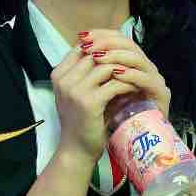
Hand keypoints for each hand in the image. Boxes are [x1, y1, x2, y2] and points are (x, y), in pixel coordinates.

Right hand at [51, 43, 136, 162]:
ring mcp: (74, 90)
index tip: (120, 51)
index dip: (103, 46)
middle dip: (116, 55)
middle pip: (94, 53)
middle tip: (134, 60)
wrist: (76, 149)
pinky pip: (114, 84)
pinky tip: (135, 88)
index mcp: (58, 74)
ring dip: (124, 69)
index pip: (82, 46)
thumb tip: (104, 48)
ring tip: (136, 73)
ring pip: (106, 66)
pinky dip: (127, 84)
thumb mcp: (76, 92)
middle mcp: (63, 79)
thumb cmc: (80, 119)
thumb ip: (84, 72)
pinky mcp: (89, 102)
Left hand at [78, 30, 170, 118]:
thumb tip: (78, 49)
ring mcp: (156, 81)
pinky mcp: (162, 95)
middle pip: (129, 44)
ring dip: (117, 56)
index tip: (82, 37)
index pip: (120, 39)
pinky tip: (115, 74)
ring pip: (138, 59)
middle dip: (107, 43)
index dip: (102, 35)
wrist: (128, 145)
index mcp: (133, 65)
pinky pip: (145, 79)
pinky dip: (130, 75)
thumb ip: (96, 71)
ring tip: (99, 58)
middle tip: (90, 46)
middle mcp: (146, 69)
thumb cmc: (110, 118)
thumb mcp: (100, 89)